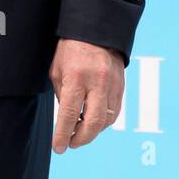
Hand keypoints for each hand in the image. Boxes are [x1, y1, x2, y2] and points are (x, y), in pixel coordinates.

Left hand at [48, 38, 123, 152]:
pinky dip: (104, 122)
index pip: (70, 114)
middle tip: (70, 143)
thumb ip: (62, 95)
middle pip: (93, 123)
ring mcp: (112, 85)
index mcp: (76, 77)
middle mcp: (97, 82)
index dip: (63, 134)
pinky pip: (115, 111)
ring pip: (106, 120)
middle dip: (81, 139)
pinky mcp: (121, 86)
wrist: (96, 30)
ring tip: (80, 132)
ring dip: (93, 132)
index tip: (58, 147)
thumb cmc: (70, 49)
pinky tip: (93, 122)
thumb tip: (68, 119)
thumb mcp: (57, 69)